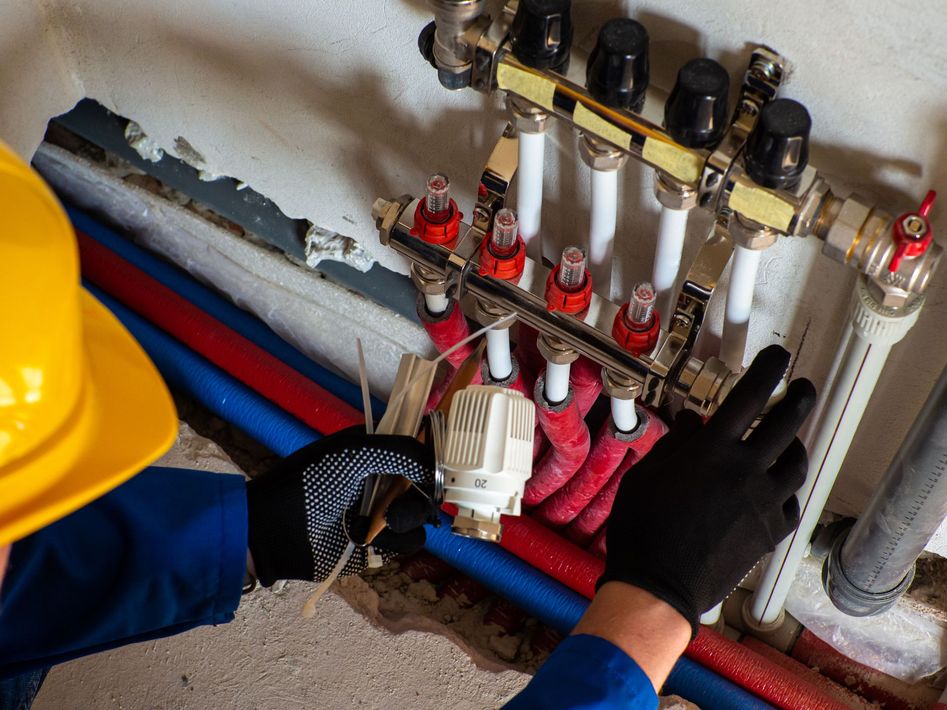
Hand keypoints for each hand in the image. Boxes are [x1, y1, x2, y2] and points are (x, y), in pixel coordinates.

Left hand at [246, 427, 436, 586]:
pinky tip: (364, 537)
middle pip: (427, 486)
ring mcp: (381, 515)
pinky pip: (409, 542)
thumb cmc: (310, 481)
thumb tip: (435, 470)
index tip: (434, 468)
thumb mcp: (356, 452)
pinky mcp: (378, 546)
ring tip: (378, 521)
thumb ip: (402, 451)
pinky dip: (393, 541)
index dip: (431, 459)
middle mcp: (382, 482)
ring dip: (405, 518)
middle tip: (405, 497)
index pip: (418, 451)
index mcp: (376, 453)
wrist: (274, 530)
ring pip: (422, 517)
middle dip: (421, 493)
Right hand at [599, 345, 815, 634]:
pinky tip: (778, 486)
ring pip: (796, 463)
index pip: (749, 397)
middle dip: (798, 398)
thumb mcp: (646, 475)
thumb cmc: (642, 528)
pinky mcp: (769, 531)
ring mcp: (763, 502)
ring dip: (795, 444)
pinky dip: (788, 488)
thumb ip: (674, 444)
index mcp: (712, 451)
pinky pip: (792, 502)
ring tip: (790, 438)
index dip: (768, 370)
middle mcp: (745, 471)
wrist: (658, 584)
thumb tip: (690, 421)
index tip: (777, 357)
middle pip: (787, 423)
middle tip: (801, 387)